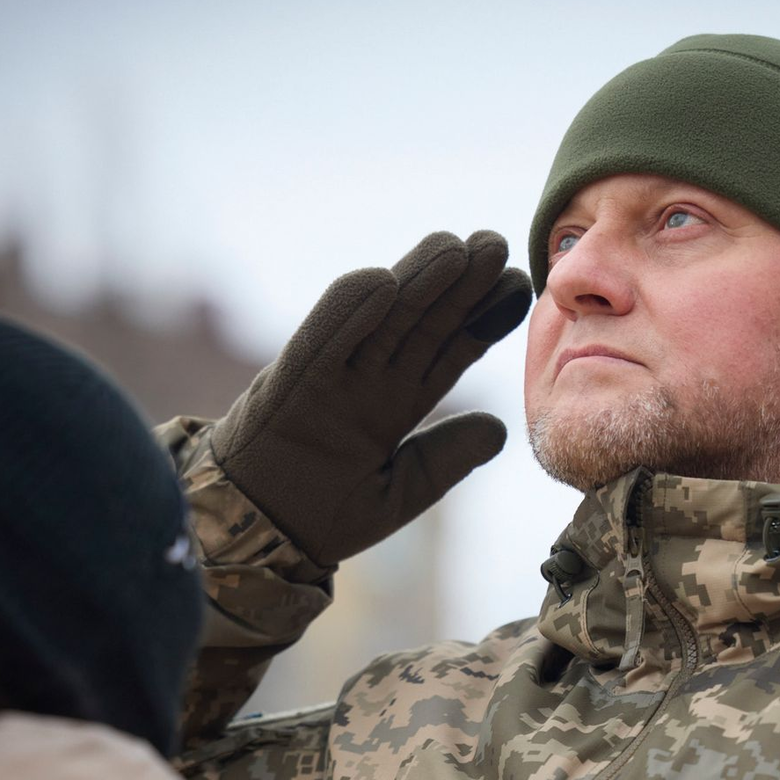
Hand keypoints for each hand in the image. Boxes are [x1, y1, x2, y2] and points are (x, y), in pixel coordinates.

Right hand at [211, 230, 530, 565]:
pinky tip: (385, 281)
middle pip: (423, 322)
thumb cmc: (325, 515)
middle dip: (460, 284)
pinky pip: (322, 342)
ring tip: (457, 246)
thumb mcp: (403, 491)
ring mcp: (333, 377)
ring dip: (416, 280)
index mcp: (398, 406)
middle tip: (496, 243)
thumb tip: (500, 428)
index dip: (484, 319)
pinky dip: (348, 311)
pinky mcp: (291, 385)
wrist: (259, 536)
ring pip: (380, 318)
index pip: (450, 351)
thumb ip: (447, 459)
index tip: (519, 287)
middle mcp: (369, 381)